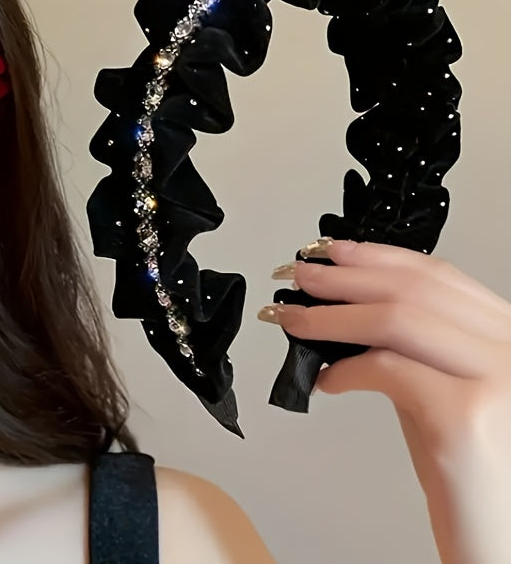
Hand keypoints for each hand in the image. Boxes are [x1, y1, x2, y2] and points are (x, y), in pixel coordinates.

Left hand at [259, 240, 510, 563]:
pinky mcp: (466, 415)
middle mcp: (509, 347)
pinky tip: (325, 380)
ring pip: (396, 320)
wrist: (495, 531)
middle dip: (344, 277)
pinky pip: (388, 369)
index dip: (376, 256)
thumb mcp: (440, 383)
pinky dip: (345, 368)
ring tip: (294, 320)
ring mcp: (495, 377)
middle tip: (298, 275)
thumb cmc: (467, 464)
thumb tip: (340, 310)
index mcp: (502, 333)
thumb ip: (408, 345)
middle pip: (412, 288)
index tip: (332, 252)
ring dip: (331, 316)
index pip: (437, 274)